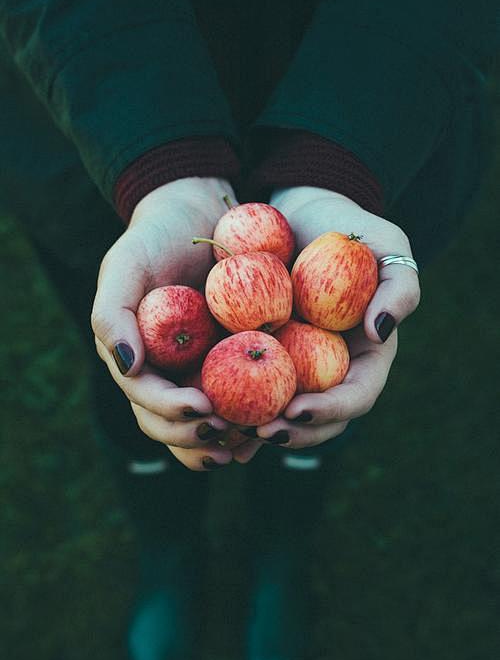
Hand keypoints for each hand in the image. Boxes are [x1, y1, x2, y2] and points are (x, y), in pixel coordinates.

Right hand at [91, 176, 236, 470]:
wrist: (198, 216)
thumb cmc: (156, 238)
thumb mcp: (126, 264)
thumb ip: (112, 313)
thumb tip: (127, 365)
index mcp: (135, 360)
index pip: (146, 400)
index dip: (170, 412)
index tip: (204, 409)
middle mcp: (163, 374)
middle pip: (170, 425)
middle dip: (195, 438)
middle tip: (229, 436)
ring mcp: (195, 373)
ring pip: (201, 427)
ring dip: (221, 443)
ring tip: (249, 443)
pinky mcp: (228, 365)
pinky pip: (237, 402)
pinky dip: (248, 419)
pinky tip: (270, 425)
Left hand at [232, 185, 419, 455]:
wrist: (298, 217)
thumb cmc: (350, 230)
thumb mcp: (388, 245)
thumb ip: (399, 287)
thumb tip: (380, 332)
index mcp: (366, 357)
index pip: (356, 396)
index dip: (330, 411)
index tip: (296, 411)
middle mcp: (331, 371)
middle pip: (320, 420)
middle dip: (293, 434)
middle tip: (261, 432)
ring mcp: (297, 367)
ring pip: (283, 414)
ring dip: (260, 431)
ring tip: (230, 433)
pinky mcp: (265, 357)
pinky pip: (250, 389)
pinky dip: (235, 407)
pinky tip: (211, 417)